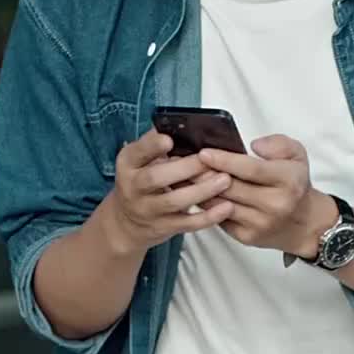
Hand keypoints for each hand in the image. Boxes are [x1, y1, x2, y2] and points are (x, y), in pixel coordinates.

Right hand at [102, 127, 234, 253]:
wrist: (126, 223)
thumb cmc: (140, 183)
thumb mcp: (140, 161)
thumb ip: (157, 145)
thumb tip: (184, 126)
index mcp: (128, 164)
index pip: (137, 152)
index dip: (152, 146)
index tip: (169, 139)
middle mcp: (134, 187)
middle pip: (156, 178)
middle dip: (185, 168)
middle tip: (210, 160)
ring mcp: (148, 210)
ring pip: (174, 201)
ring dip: (201, 191)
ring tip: (225, 180)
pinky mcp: (164, 227)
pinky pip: (187, 224)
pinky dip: (208, 217)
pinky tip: (226, 207)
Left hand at [198, 135, 335, 255]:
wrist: (304, 224)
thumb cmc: (294, 185)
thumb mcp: (297, 156)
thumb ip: (278, 144)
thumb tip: (254, 145)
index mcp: (288, 181)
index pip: (251, 169)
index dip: (224, 160)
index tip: (204, 153)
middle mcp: (275, 204)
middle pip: (231, 187)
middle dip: (206, 174)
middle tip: (187, 162)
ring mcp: (260, 223)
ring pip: (221, 204)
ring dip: (201, 191)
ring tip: (187, 176)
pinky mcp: (247, 237)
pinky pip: (220, 219)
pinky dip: (206, 206)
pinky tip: (196, 194)